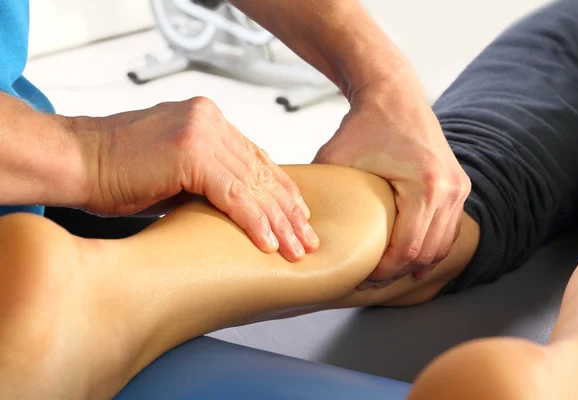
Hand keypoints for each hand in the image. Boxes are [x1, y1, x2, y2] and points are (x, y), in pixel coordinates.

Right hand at [76, 97, 318, 260]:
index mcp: (208, 120)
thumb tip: (239, 202)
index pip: (256, 158)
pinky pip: (233, 193)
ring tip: (295, 248)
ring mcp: (201, 132)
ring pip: (253, 184)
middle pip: (261, 171)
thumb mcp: (175, 170)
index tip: (298, 215)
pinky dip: (253, 220)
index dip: (281, 189)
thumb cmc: (117, 170)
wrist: (76, 159)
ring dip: (277, 221)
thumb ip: (209, 176)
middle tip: (306, 238)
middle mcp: (210, 120)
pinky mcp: (190, 152)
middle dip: (286, 210)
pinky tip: (268, 243)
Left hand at [313, 75, 469, 285]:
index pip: (407, 249)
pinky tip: (412, 258)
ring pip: (443, 245)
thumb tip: (297, 224)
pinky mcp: (459, 185)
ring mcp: (459, 187)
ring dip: (418, 263)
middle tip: (373, 282)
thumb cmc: (364, 124)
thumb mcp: (335, 158)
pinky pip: (450, 229)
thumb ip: (321, 192)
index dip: (385, 272)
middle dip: (399, 273)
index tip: (363, 279)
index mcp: (426, 187)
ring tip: (390, 274)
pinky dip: (432, 246)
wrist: (394, 93)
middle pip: (427, 252)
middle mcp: (450, 189)